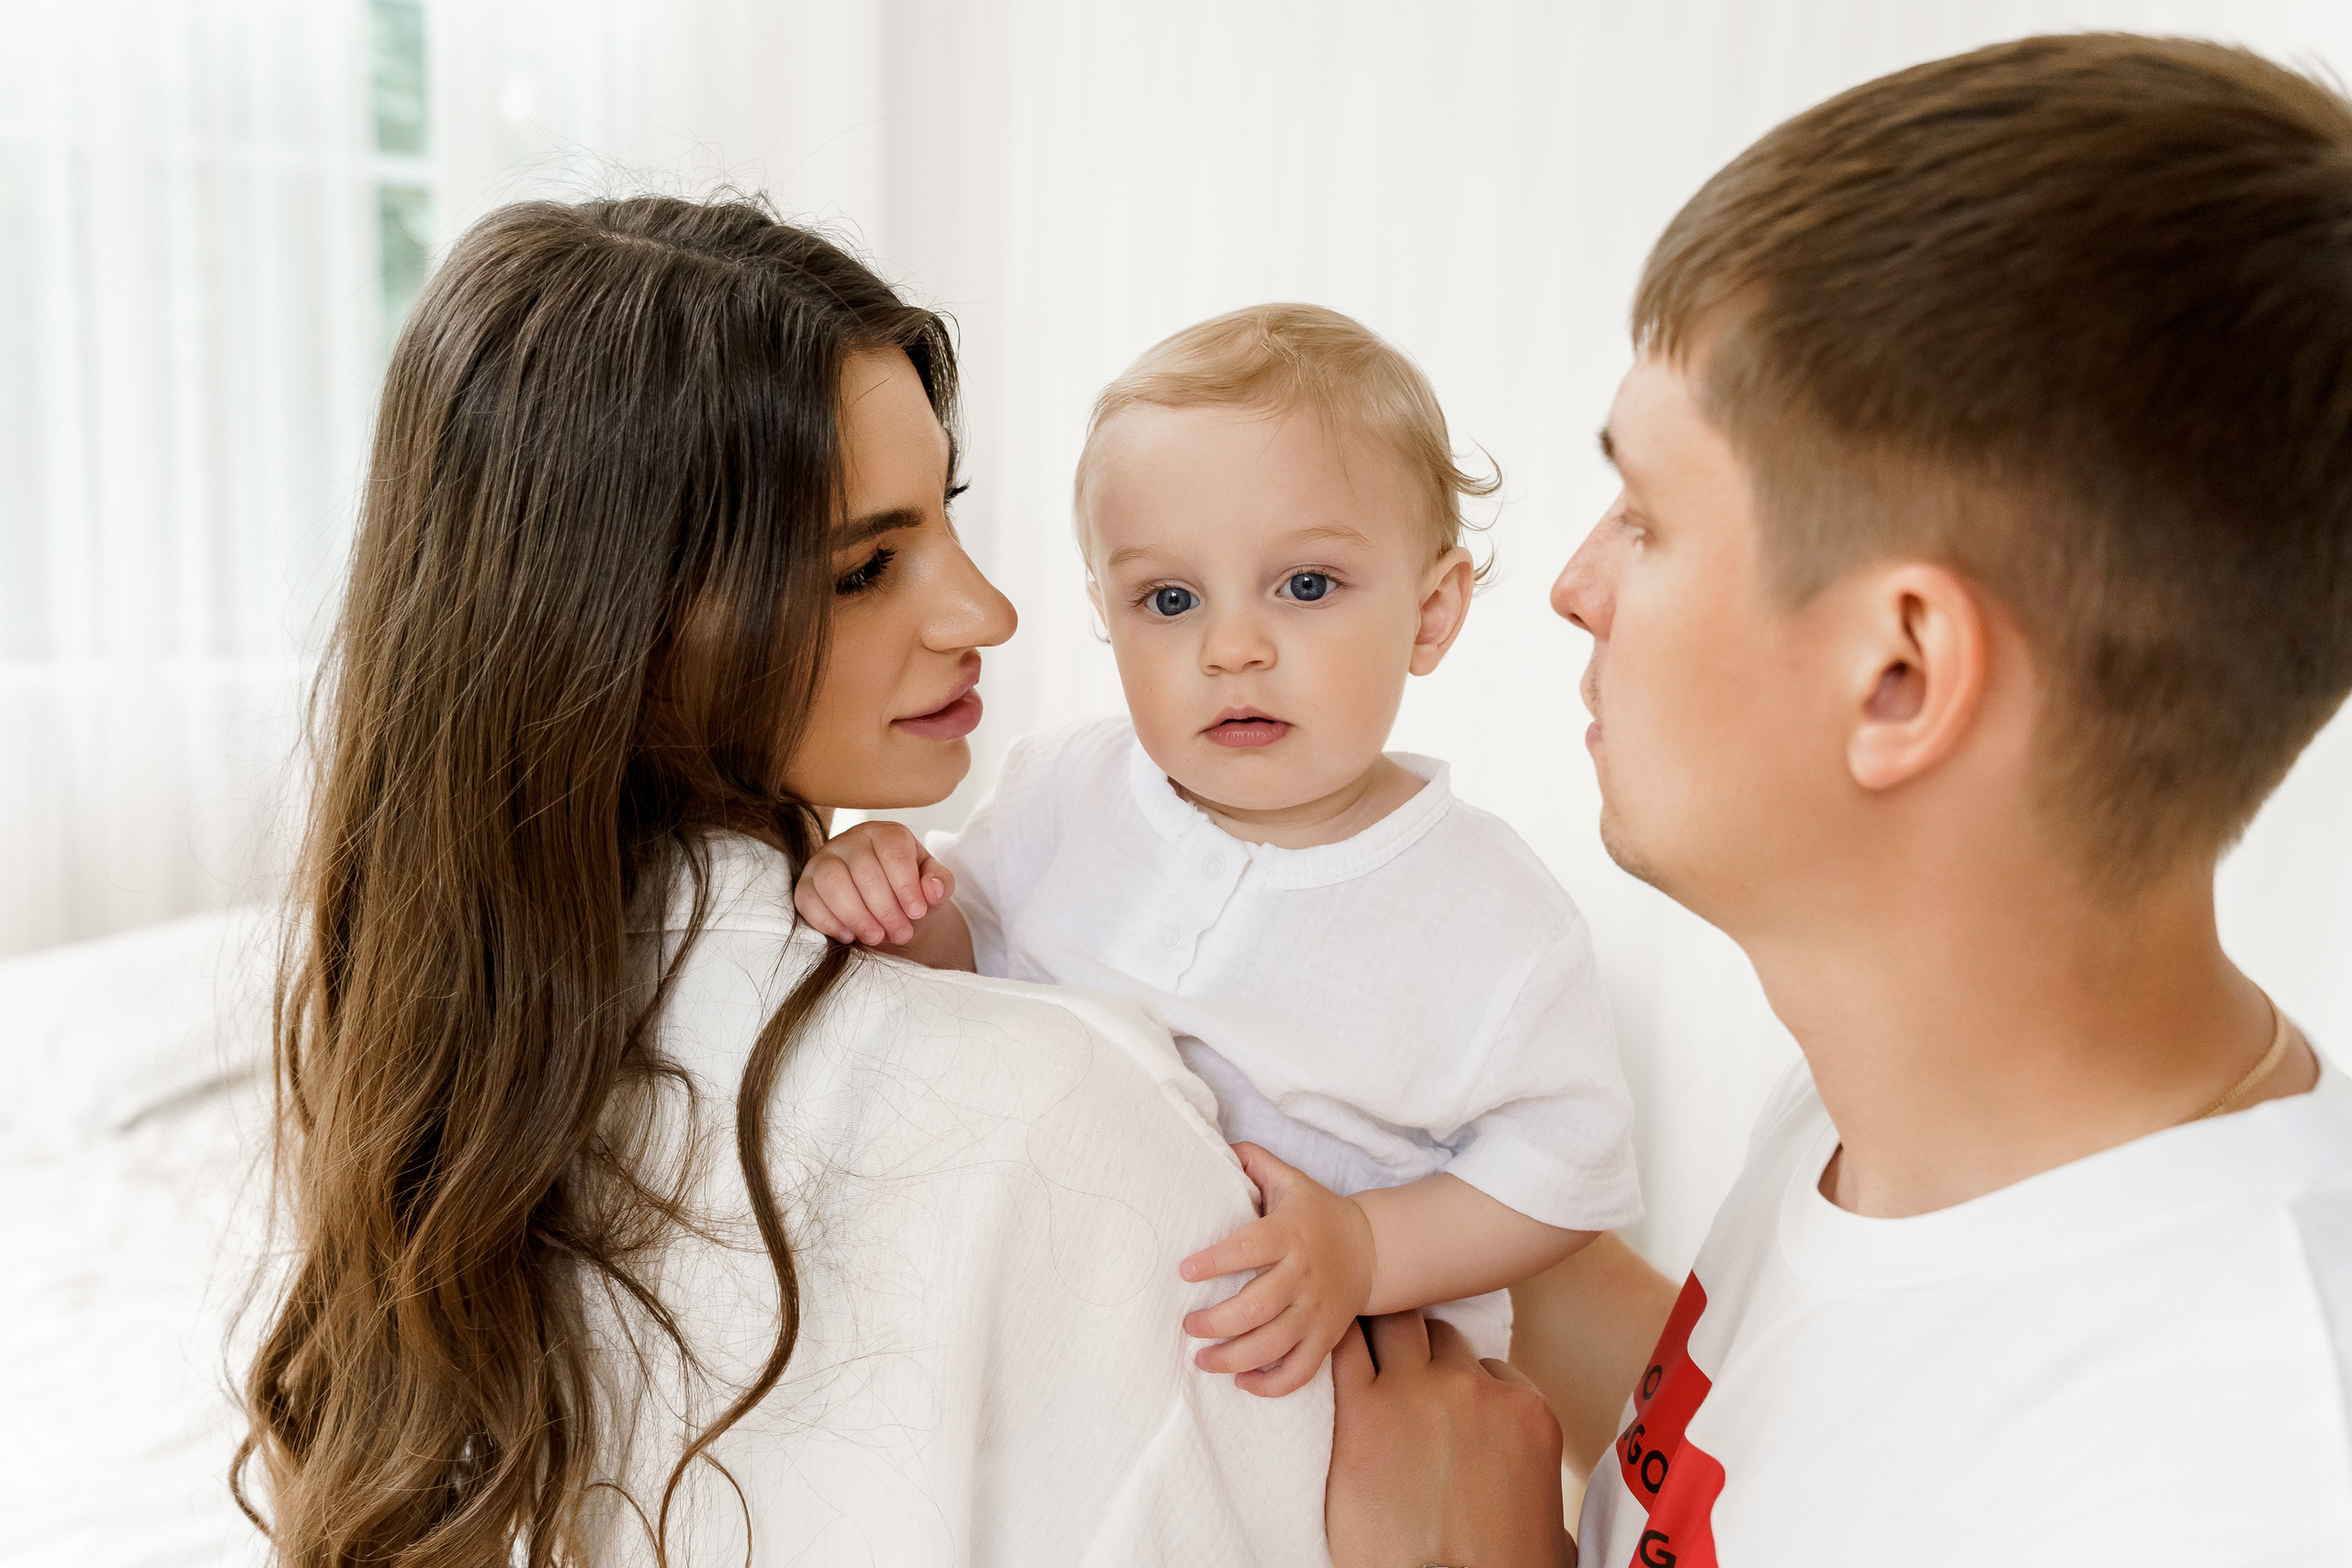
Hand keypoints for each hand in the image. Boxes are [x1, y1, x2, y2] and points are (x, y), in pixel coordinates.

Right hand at [794, 821, 954, 946]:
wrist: (883, 905)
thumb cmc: (908, 891)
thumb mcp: (933, 886)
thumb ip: (940, 883)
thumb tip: (932, 889)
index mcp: (885, 834)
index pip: (893, 851)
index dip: (905, 884)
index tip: (918, 913)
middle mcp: (852, 840)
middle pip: (864, 871)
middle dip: (885, 909)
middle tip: (901, 934)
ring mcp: (824, 859)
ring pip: (832, 882)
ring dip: (856, 915)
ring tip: (876, 938)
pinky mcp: (806, 883)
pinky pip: (808, 899)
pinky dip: (828, 921)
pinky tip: (849, 936)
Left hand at [1178, 1143, 1373, 1396]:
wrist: (1372, 1249)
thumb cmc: (1317, 1214)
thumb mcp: (1290, 1180)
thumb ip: (1254, 1162)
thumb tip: (1218, 1146)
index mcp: (1290, 1234)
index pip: (1248, 1248)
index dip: (1215, 1261)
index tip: (1184, 1270)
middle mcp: (1303, 1275)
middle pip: (1257, 1307)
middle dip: (1215, 1322)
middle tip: (1188, 1323)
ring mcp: (1317, 1311)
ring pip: (1274, 1345)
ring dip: (1232, 1359)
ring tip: (1201, 1358)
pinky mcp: (1326, 1338)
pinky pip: (1300, 1371)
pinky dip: (1271, 1385)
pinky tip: (1242, 1382)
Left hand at [1327, 1314, 1573, 1567]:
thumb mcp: (1550, 1530)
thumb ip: (1539, 1490)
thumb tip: (1537, 1512)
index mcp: (1527, 1412)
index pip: (1491, 1369)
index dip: (1465, 1384)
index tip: (1446, 1404)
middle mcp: (1476, 1390)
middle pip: (1442, 1338)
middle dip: (1423, 1353)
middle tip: (1399, 1374)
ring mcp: (1418, 1392)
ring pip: (1396, 1326)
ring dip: (1381, 1338)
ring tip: (1362, 1354)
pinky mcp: (1361, 1410)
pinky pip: (1345, 1349)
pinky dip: (1337, 1347)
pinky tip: (1325, 1355)